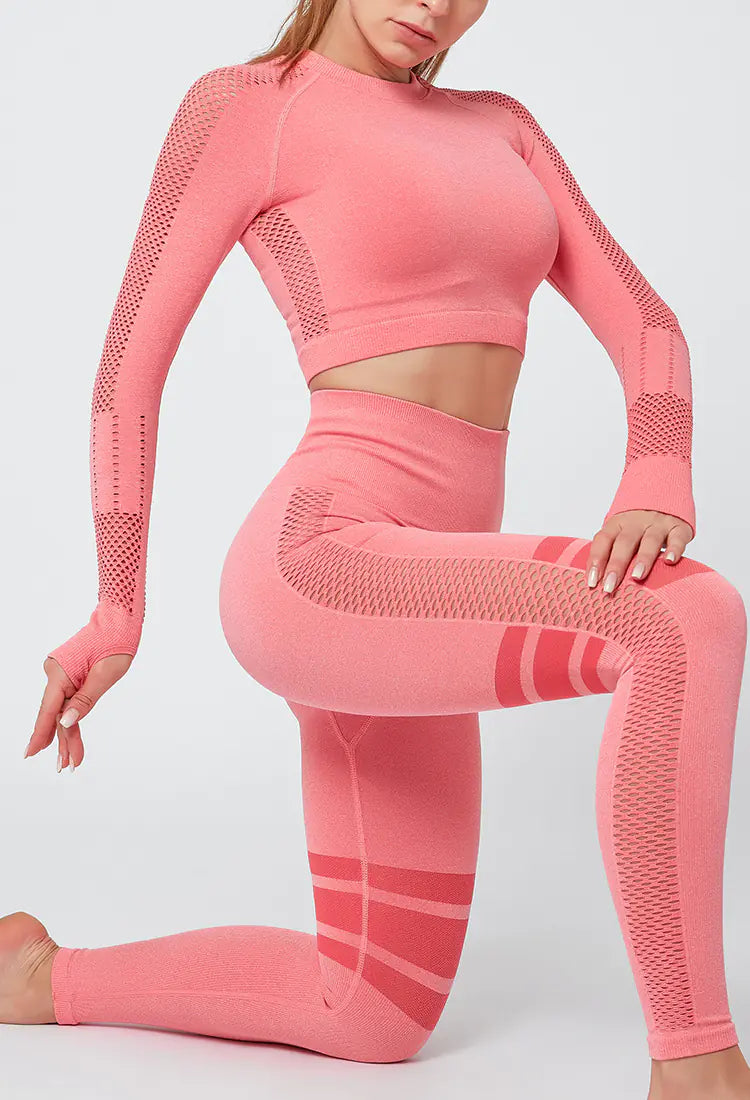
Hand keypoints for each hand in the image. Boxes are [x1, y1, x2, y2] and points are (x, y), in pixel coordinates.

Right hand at [25, 652, 132, 771]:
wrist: (120, 620)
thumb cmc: (116, 641)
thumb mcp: (105, 674)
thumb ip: (85, 700)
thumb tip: (66, 723)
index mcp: (60, 672)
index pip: (49, 709)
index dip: (41, 734)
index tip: (31, 753)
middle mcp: (55, 674)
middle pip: (56, 713)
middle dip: (63, 741)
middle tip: (66, 767)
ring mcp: (61, 675)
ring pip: (62, 710)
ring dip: (68, 734)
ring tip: (71, 760)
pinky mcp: (69, 675)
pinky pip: (68, 701)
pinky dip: (72, 718)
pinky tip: (69, 737)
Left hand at [586, 510, 693, 596]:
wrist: (665, 499)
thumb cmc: (636, 528)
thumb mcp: (620, 534)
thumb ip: (610, 554)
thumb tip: (595, 583)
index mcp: (617, 524)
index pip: (603, 539)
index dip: (596, 559)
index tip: (591, 582)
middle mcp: (636, 522)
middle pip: (625, 542)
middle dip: (616, 565)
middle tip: (610, 586)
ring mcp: (658, 524)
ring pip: (650, 540)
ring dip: (643, 558)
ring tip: (637, 576)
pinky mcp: (679, 528)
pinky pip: (677, 538)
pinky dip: (674, 549)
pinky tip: (670, 561)